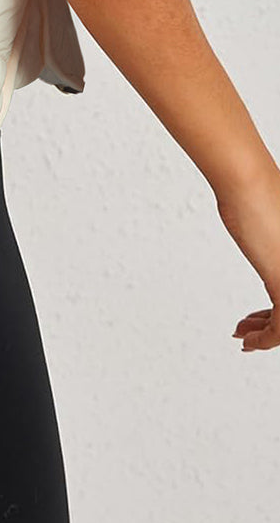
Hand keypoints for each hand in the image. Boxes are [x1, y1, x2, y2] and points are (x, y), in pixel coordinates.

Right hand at [215, 164, 279, 352]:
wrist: (246, 183)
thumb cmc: (253, 195)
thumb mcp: (271, 227)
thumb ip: (275, 244)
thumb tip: (269, 247)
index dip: (276, 315)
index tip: (258, 318)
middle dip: (271, 326)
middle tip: (249, 330)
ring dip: (266, 335)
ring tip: (245, 336)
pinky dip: (265, 339)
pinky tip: (248, 339)